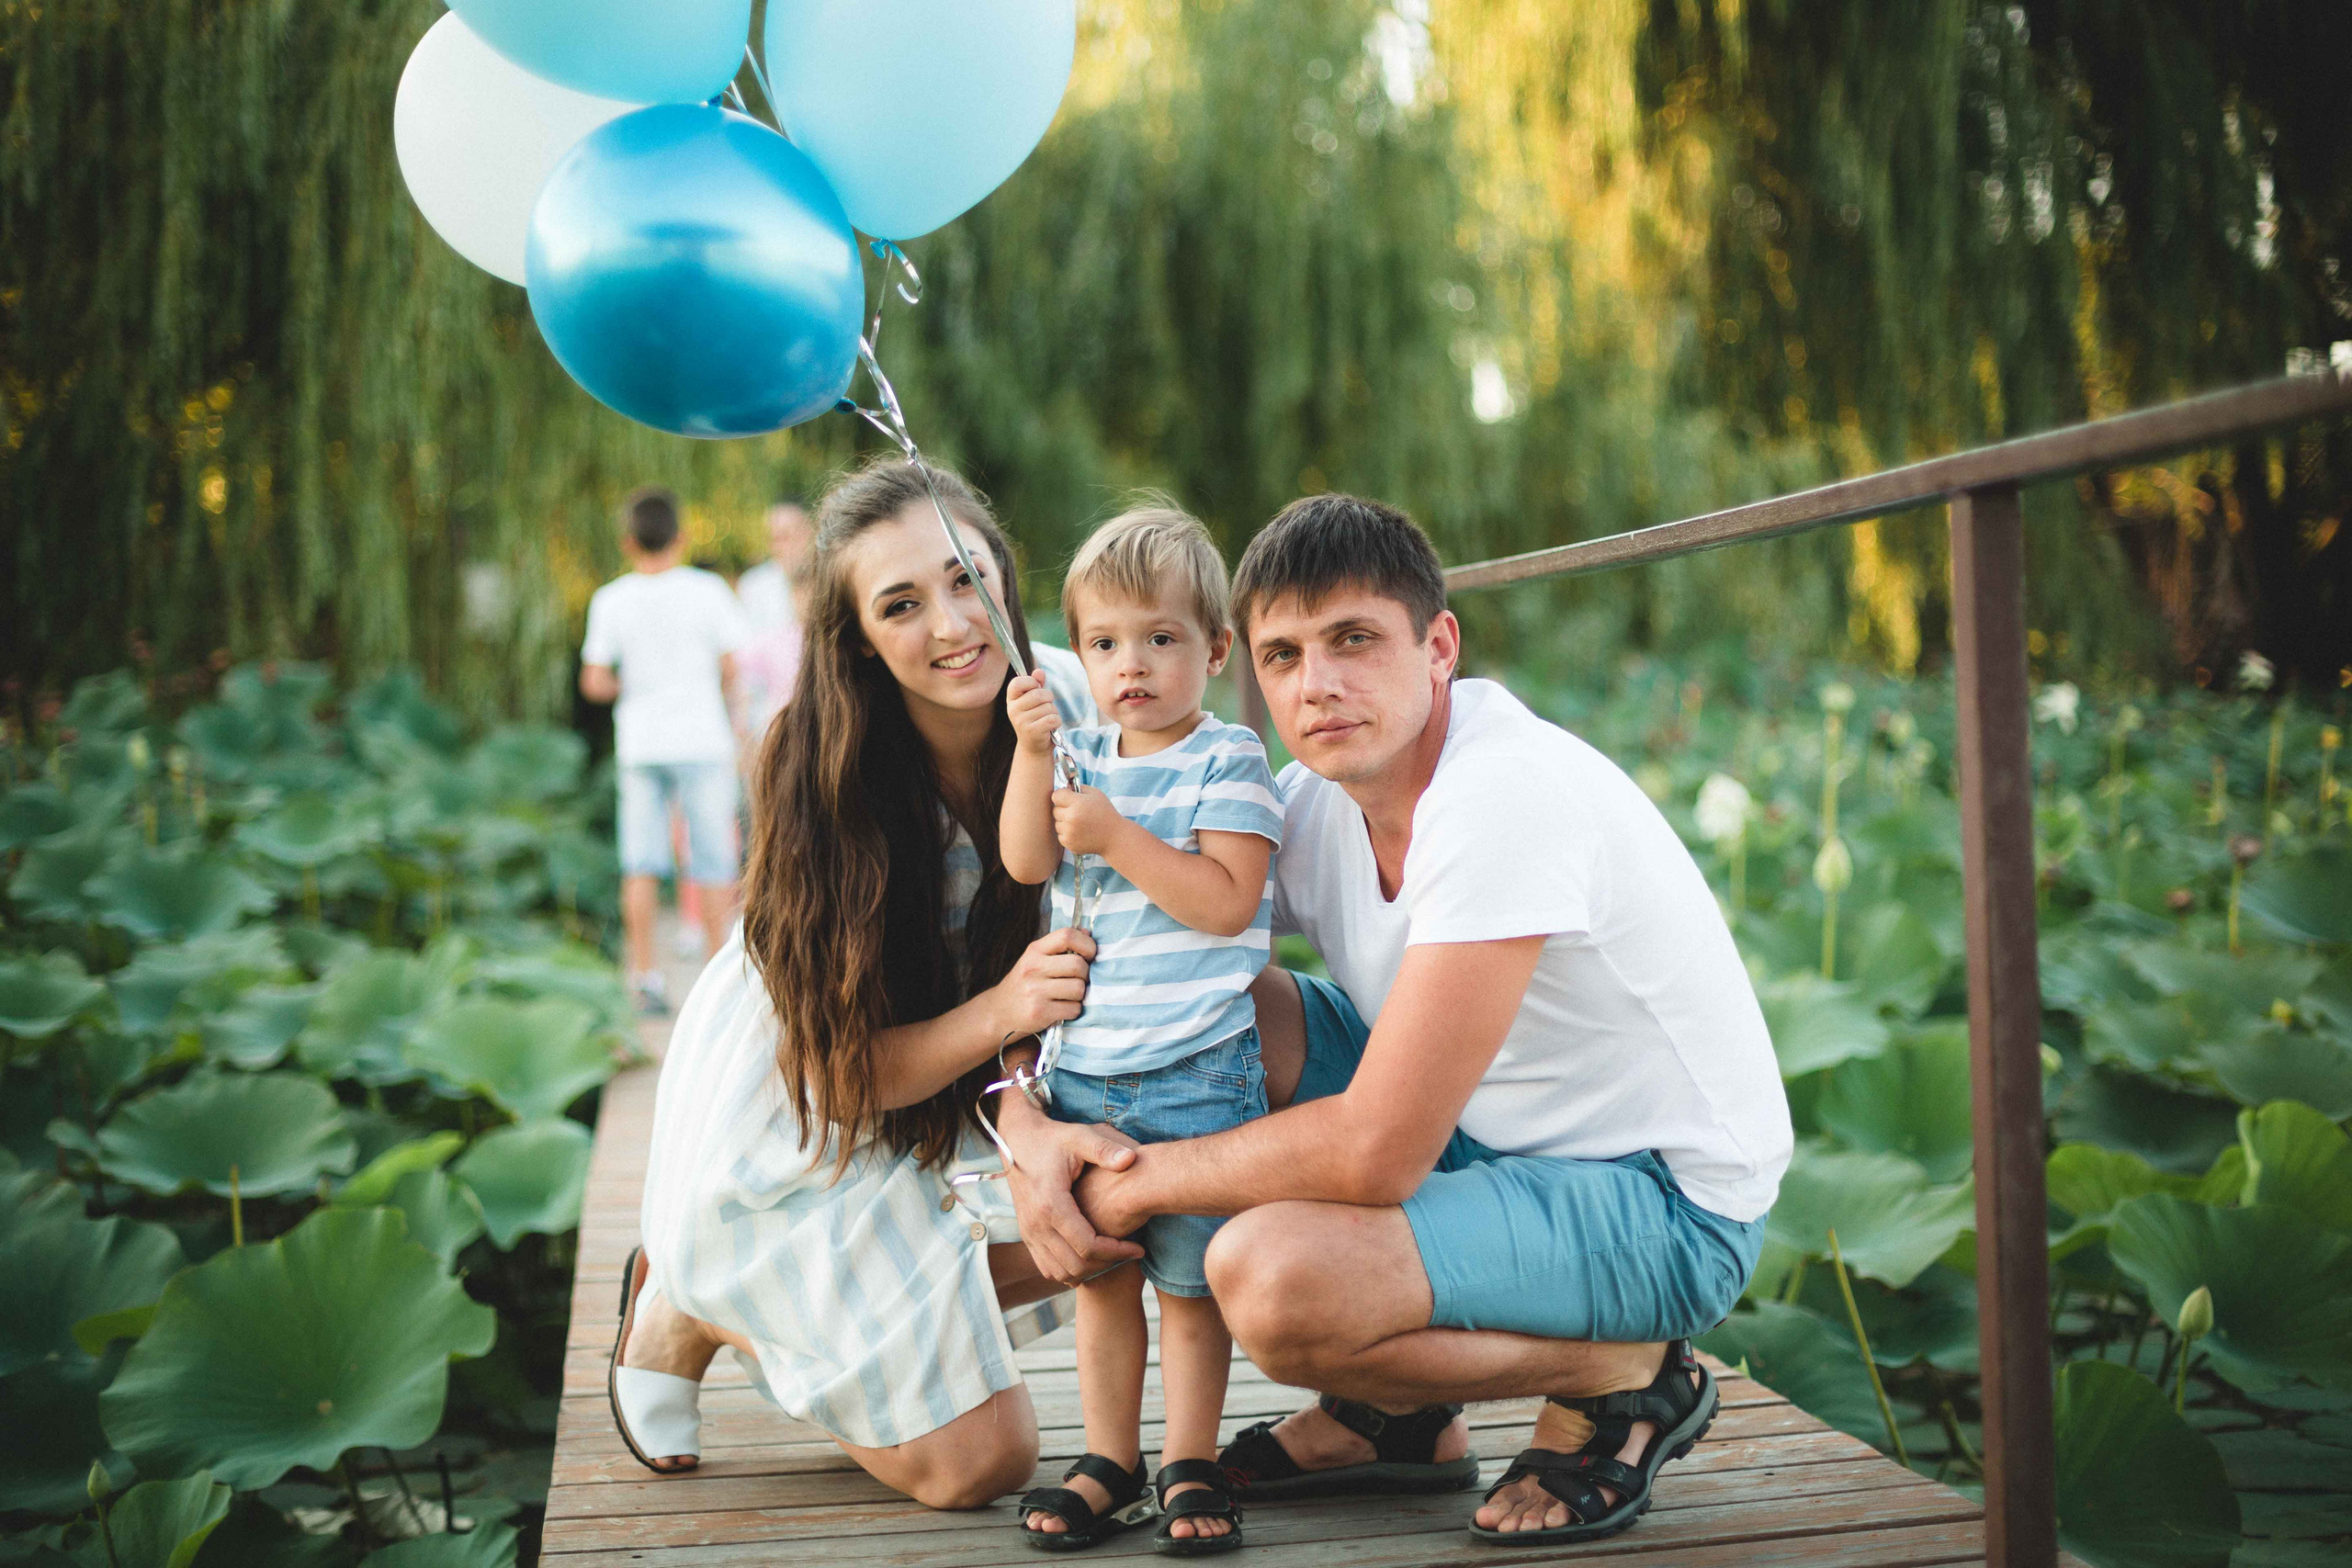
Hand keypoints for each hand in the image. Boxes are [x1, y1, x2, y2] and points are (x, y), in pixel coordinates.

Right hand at [993, 926, 1095, 1040]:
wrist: (999, 1012)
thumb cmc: (1025, 983)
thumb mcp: (1037, 959)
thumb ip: (1061, 946)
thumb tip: (1087, 934)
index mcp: (1035, 950)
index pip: (1067, 935)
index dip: (1086, 944)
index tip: (1089, 955)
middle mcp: (1033, 968)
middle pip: (1078, 965)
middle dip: (1085, 975)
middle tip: (1077, 980)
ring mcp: (1035, 991)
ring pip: (1079, 988)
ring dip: (1080, 995)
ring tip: (1068, 995)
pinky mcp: (1039, 1012)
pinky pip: (1074, 1009)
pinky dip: (1073, 1010)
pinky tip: (1062, 1009)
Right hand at [997, 1102, 1145, 1285]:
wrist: (1017, 1140)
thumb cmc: (1053, 1139)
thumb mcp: (1080, 1137)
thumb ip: (1105, 1149)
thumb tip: (1132, 1158)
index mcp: (1051, 1205)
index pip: (1088, 1245)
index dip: (1117, 1252)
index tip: (1138, 1248)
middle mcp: (1036, 1224)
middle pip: (1076, 1265)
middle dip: (1107, 1264)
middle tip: (1130, 1252)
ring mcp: (1028, 1232)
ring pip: (1060, 1272)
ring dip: (1089, 1270)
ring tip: (1113, 1255)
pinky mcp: (1026, 1234)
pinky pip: (1047, 1267)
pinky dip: (1070, 1269)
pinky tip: (1091, 1256)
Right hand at [1006, 673, 1060, 756]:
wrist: (1034, 747)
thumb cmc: (1035, 719)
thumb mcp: (1033, 701)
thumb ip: (1036, 684)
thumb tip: (1039, 672)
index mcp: (1011, 700)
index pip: (1017, 683)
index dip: (1031, 682)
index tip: (1036, 689)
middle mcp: (1013, 710)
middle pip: (1038, 694)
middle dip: (1049, 698)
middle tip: (1046, 707)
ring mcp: (1021, 722)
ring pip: (1048, 707)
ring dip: (1053, 712)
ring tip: (1046, 720)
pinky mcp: (1032, 731)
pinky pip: (1052, 718)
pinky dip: (1057, 722)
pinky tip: (1050, 727)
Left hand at [1052, 785, 1127, 857]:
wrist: (1114, 837)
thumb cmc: (1105, 813)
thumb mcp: (1096, 794)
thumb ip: (1078, 787)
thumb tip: (1064, 787)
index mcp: (1077, 803)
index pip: (1056, 796)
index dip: (1062, 796)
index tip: (1068, 798)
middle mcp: (1071, 818)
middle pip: (1055, 810)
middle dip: (1064, 809)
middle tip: (1078, 812)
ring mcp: (1069, 832)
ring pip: (1057, 823)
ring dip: (1065, 822)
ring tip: (1080, 823)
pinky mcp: (1068, 843)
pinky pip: (1060, 835)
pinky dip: (1067, 833)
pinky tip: (1080, 832)